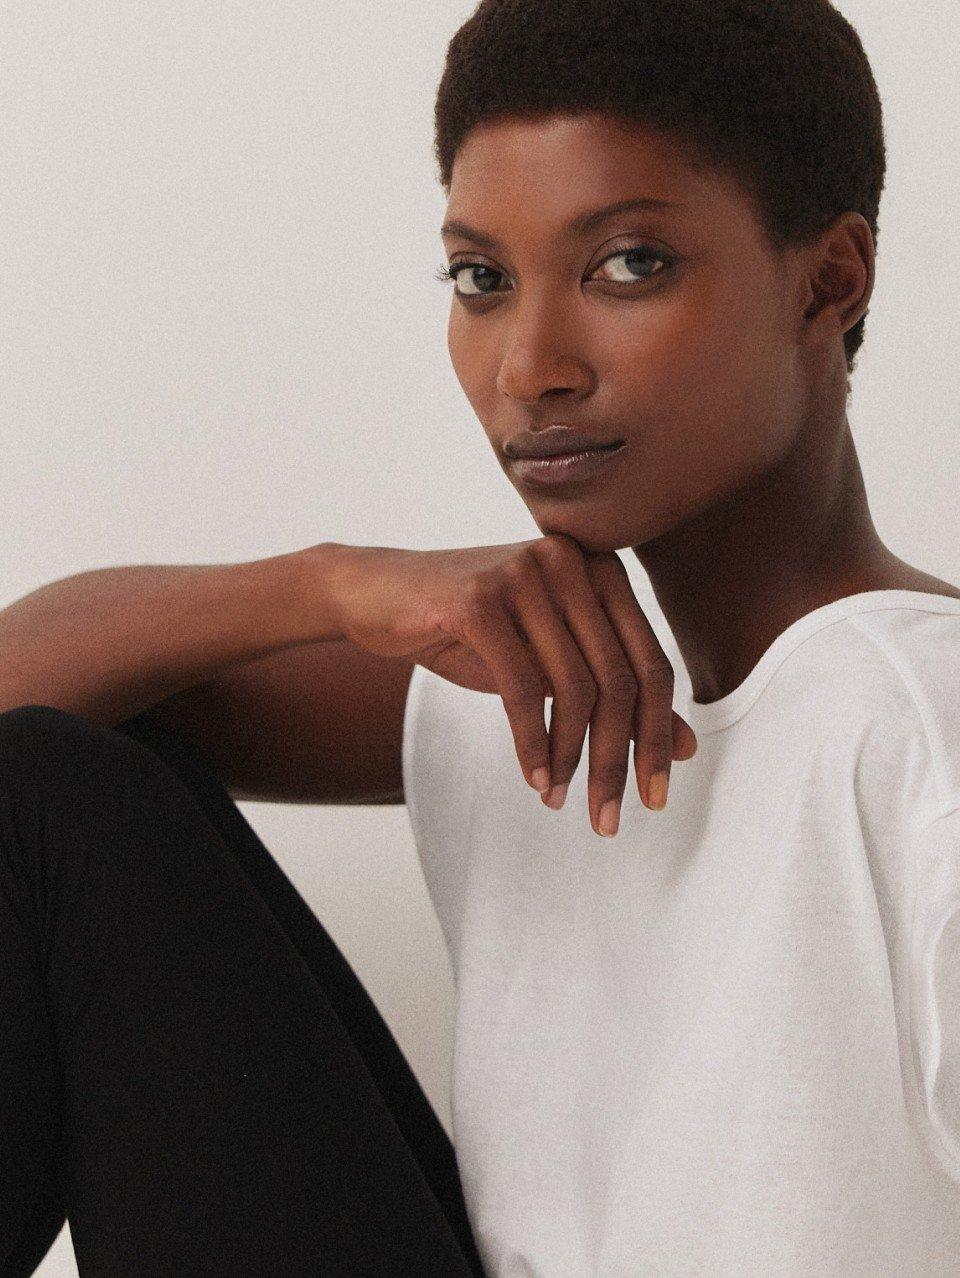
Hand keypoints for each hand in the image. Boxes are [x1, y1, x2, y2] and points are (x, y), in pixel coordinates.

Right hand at [317, 535, 696, 836]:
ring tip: (558, 799)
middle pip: (620, 680)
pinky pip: (522, 687)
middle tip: (609, 818)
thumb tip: (688, 749)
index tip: (655, 797)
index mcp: (601, 571)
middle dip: (618, 760)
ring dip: (571, 758)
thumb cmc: (472, 631)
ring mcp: (525, 574)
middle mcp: (571, 562)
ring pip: (574, 687)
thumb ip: (615, 694)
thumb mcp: (550, 664)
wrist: (376, 594)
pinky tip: (532, 776)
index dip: (659, 737)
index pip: (651, 665)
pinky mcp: (477, 598)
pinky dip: (531, 742)